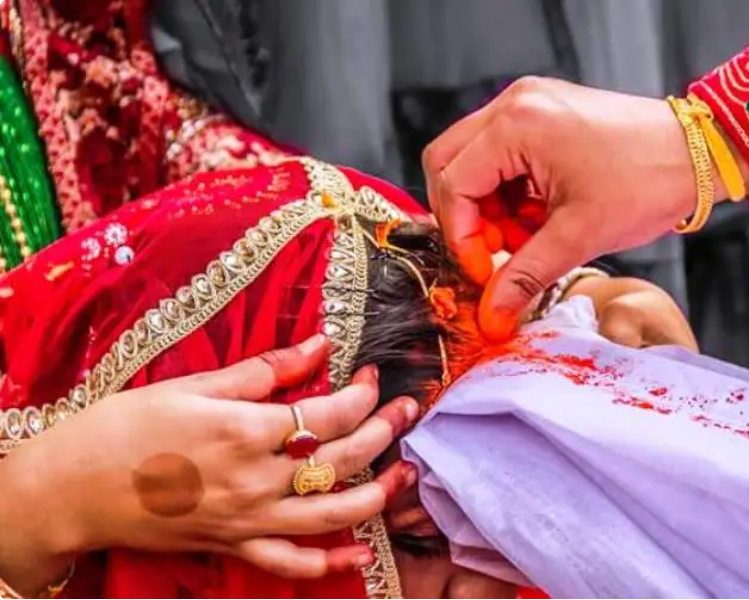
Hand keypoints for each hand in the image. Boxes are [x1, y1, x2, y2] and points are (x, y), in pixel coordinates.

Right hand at [0, 335, 418, 594]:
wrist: (70, 487)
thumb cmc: (124, 427)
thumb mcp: (193, 385)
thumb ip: (265, 369)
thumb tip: (320, 342)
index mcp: (247, 430)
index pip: (330, 413)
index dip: (362, 393)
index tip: (372, 376)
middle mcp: (256, 479)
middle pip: (343, 458)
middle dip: (386, 431)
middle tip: (409, 410)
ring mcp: (248, 518)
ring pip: (333, 513)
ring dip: (379, 494)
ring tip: (407, 473)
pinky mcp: (234, 544)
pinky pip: (290, 562)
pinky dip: (328, 561)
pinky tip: (359, 552)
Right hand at [423, 77, 741, 340]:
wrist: (699, 153)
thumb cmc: (649, 181)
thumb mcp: (579, 236)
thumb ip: (525, 275)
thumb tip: (491, 314)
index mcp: (518, 124)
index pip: (454, 183)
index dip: (462, 236)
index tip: (485, 271)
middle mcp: (515, 103)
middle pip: (449, 164)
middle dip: (467, 217)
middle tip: (497, 252)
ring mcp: (529, 104)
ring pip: (473, 161)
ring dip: (490, 207)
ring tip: (529, 236)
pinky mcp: (543, 114)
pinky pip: (502, 156)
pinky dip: (510, 193)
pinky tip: (539, 217)